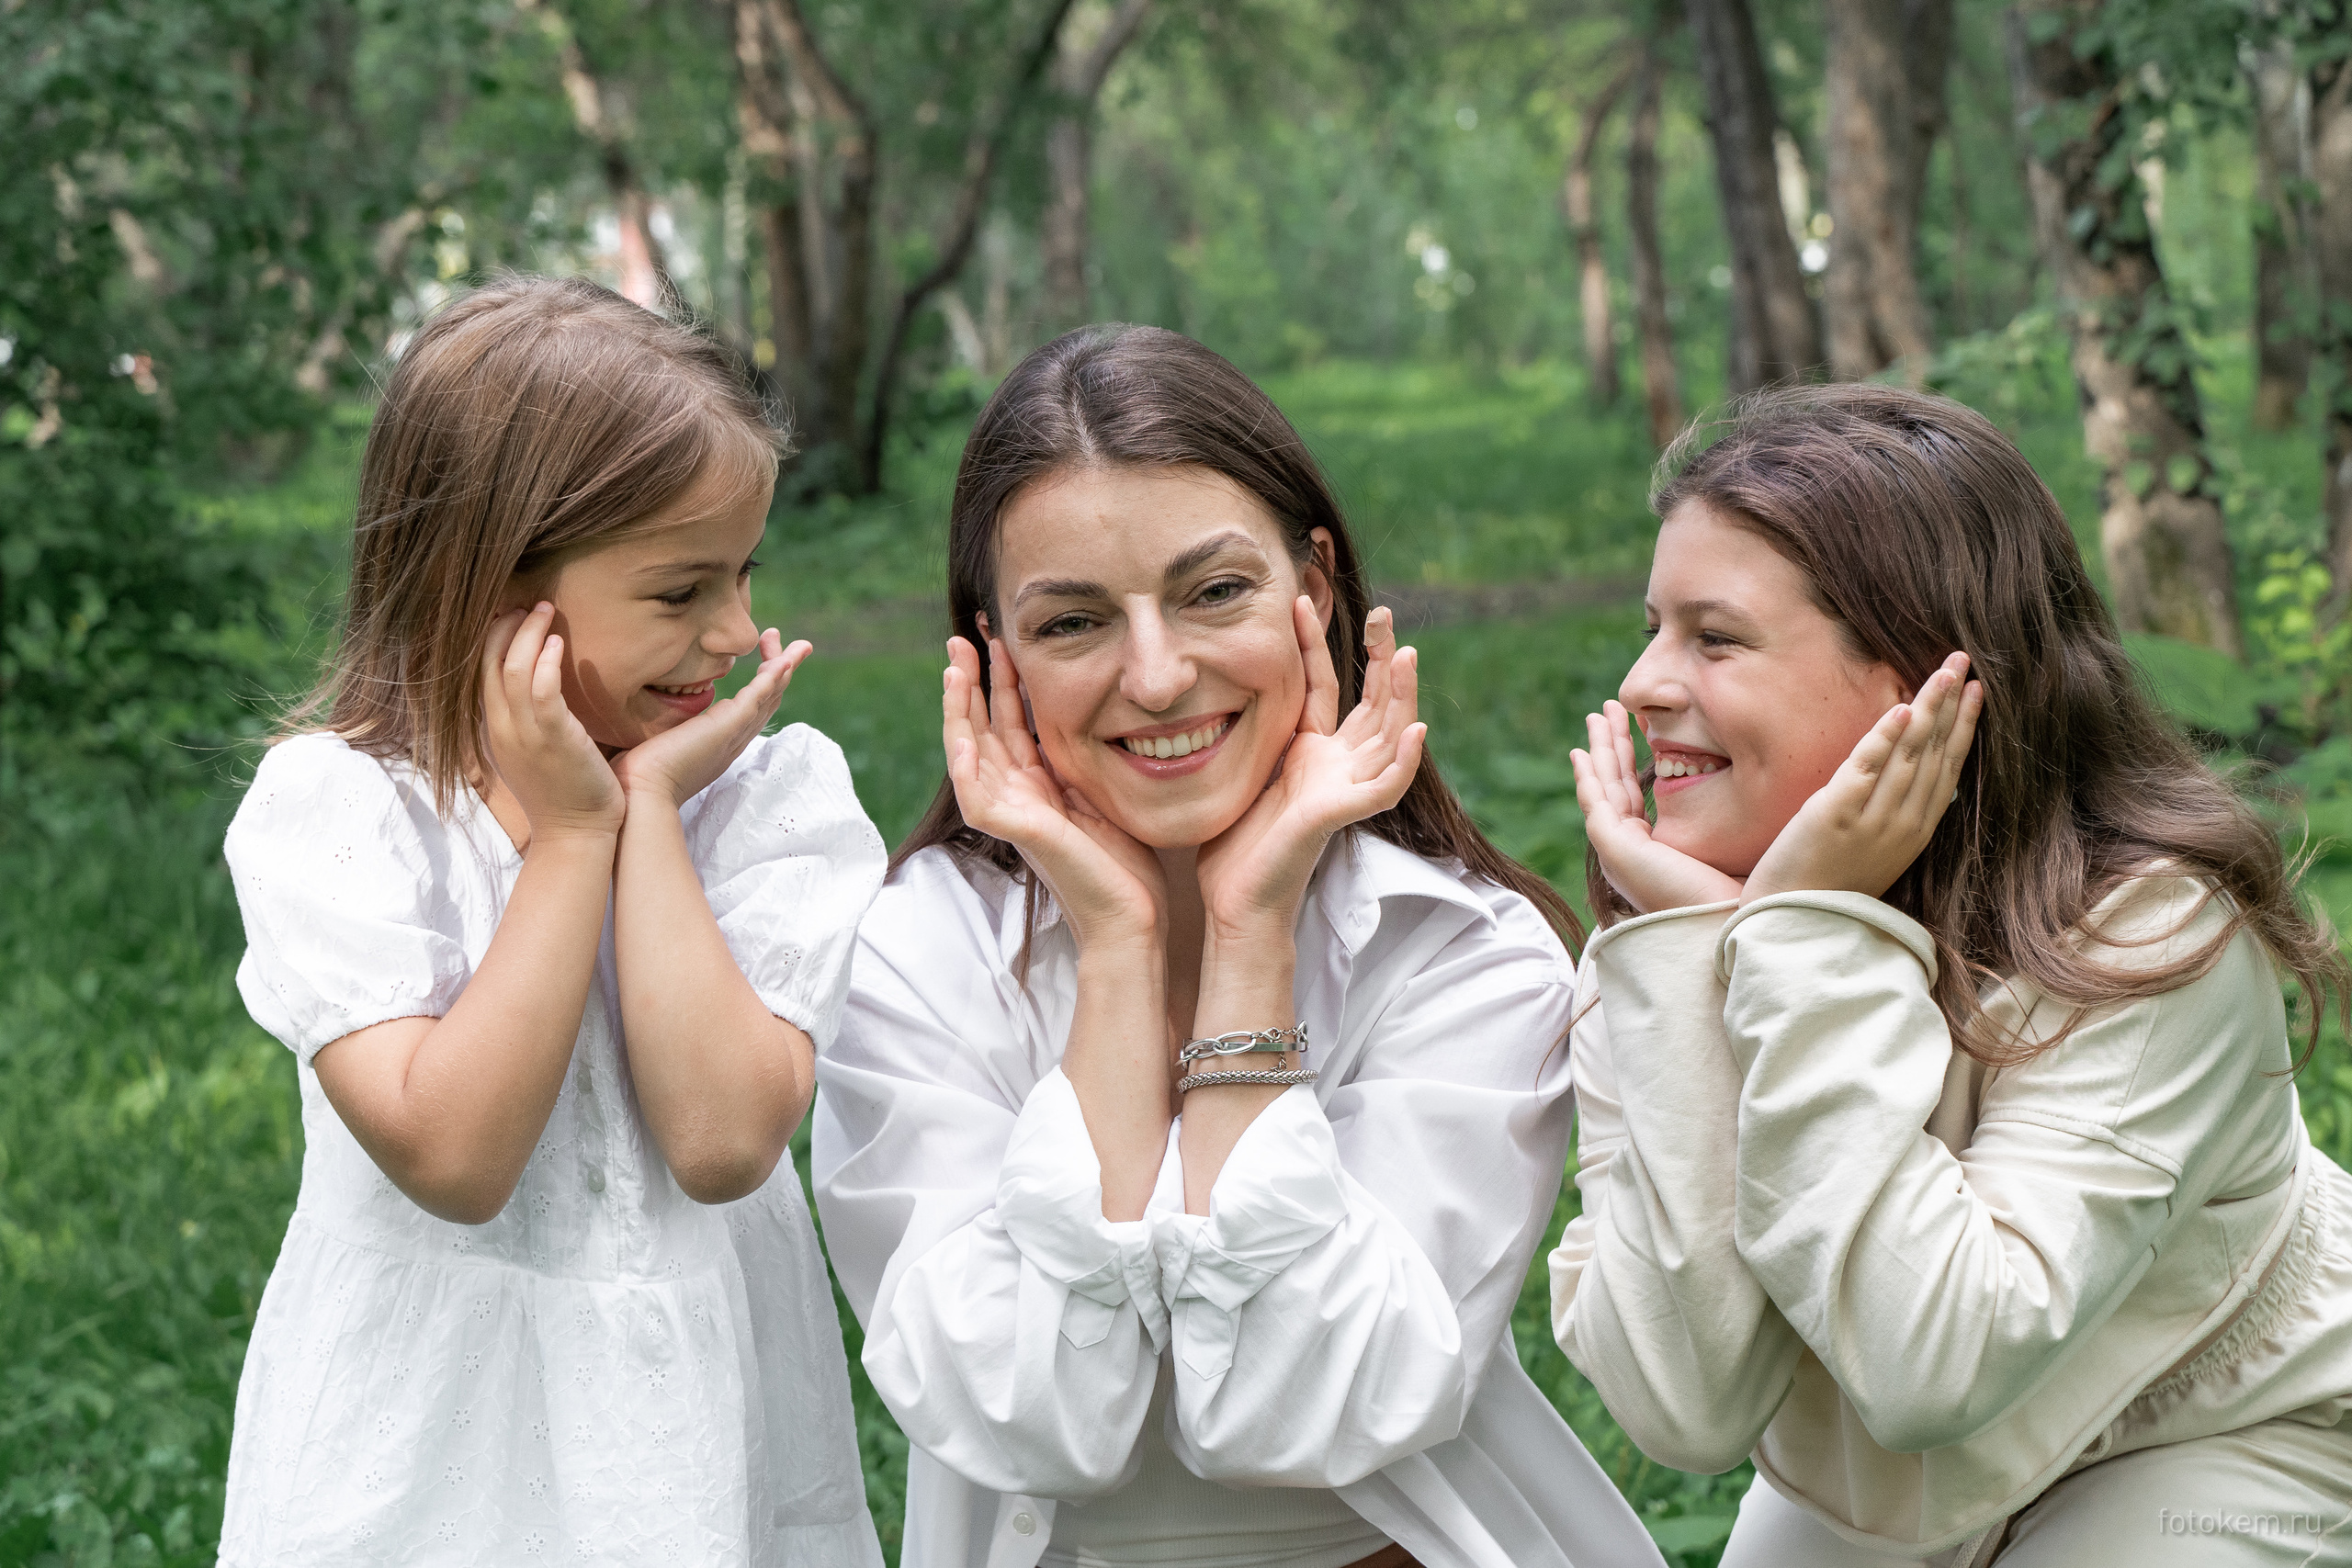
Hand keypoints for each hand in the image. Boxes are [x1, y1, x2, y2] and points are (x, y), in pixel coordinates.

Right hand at [481, 603, 624, 841]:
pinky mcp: (553, 739)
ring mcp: (524, 735)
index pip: (480, 673)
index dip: (491, 639)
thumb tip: (540, 691)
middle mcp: (501, 729)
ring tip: (544, 610)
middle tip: (528, 604)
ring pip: (511, 669)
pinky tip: (557, 642)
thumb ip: (530, 721)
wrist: (576, 835)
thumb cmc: (566, 792)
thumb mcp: (535, 752)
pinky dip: (545, 661)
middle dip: (504, 626)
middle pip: (488, 663)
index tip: (511, 615)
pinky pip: (540, 690)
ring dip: (527, 633)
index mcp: (495, 730)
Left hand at [612, 628, 808, 809]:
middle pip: (769, 701)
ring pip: (771, 697)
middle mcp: (732, 740)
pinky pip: (759, 698)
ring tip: (799, 645)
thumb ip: (654, 727)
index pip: (750, 708)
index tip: (759, 658)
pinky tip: (784, 659)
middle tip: (785, 642)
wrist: (639, 796)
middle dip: (780, 669)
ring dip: (785, 667)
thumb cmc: (635, 778)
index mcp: (718, 744)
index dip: (761, 683)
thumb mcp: (650, 744)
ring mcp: (733, 735)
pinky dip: (774, 678)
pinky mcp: (728, 728)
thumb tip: (631, 710)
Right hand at [943, 635, 1166, 948]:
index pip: (1011, 721)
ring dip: (958, 706)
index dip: (1003, 679)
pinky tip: (960, 720)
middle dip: (972, 679)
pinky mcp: (1012, 829)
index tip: (1002, 636)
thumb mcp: (1110, 789)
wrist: (1132, 916)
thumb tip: (1114, 708)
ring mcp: (1010, 811)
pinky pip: (975, 789)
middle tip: (965, 633)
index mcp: (1039, 783)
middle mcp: (1017, 793)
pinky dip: (963, 755)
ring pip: (968, 749)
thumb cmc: (1129, 864)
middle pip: (981, 726)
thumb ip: (1094, 755)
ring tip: (954, 664)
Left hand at [1194, 601, 1425, 939]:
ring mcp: (1343, 789)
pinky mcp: (1341, 816)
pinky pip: (1384, 788)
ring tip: (1405, 654)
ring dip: (1400, 696)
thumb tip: (1195, 693)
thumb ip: (1238, 733)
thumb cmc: (1231, 847)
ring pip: (1388, 736)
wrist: (1234, 902)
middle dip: (1377, 657)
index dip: (1316, 643)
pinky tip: (1415, 729)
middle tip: (1381, 612)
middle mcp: (1335, 766)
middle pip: (1370, 701)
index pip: (1322, 685)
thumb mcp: (1234, 770)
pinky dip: (1403, 761)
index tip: (1302, 598)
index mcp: (1308, 751)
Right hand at [1570, 699, 1743, 912]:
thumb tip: (1760, 789)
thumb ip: (1729, 820)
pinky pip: (1594, 801)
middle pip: (1615, 785)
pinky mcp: (1613, 846)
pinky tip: (1582, 752)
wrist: (1731, 922)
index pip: (1635, 796)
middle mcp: (1630, 850)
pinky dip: (1587, 775)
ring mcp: (1618, 849)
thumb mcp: (1735, 845)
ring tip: (1598, 715)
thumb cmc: (1742, 892)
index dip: (1631, 761)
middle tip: (1608, 710)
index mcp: (1653, 851)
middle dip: (1612, 745)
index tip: (1635, 729)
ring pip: (1601, 786)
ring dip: (1599, 748)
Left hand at [1740, 653, 1983, 904]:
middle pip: (1935, 752)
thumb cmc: (1828, 885)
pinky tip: (1901, 708)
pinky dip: (1885, 737)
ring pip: (1910, 753)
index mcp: (1916, 831)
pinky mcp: (1837, 815)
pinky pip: (1867, 768)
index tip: (1977, 690)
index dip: (1964, 726)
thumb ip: (1897, 811)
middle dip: (1952, 703)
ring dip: (1928, 707)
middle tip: (1964, 659)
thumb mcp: (1878, 849)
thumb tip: (1917, 773)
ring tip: (1944, 670)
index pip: (1949, 768)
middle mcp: (1903, 824)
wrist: (1790, 921)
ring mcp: (1872, 820)